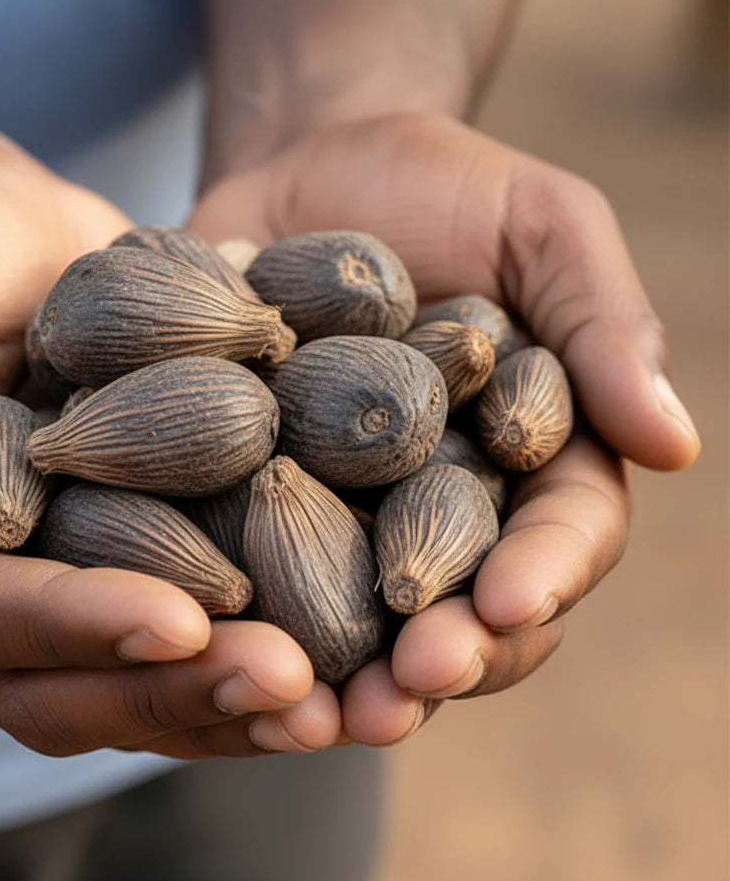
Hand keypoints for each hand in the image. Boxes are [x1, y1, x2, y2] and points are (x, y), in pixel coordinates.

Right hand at [0, 133, 340, 758]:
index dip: (74, 625)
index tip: (180, 623)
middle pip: (60, 683)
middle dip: (174, 689)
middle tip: (290, 688)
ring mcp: (48, 578)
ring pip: (128, 680)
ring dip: (226, 700)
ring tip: (329, 699)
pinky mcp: (121, 550)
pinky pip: (182, 622)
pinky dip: (249, 645)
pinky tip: (338, 653)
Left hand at [190, 111, 700, 743]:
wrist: (315, 162)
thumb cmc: (448, 186)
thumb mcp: (543, 227)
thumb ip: (603, 323)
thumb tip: (676, 445)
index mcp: (529, 456)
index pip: (554, 536)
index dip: (540, 578)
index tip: (509, 607)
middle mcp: (439, 501)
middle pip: (453, 603)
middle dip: (435, 658)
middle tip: (399, 701)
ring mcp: (342, 504)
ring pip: (350, 613)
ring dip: (332, 673)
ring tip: (306, 717)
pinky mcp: (250, 489)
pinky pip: (243, 555)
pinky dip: (232, 606)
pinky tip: (204, 646)